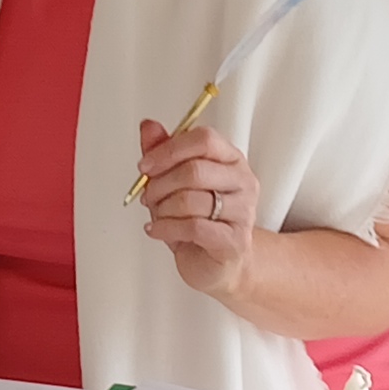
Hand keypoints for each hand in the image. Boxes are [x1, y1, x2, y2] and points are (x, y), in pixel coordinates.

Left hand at [137, 118, 259, 299]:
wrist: (219, 263)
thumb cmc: (198, 220)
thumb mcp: (175, 183)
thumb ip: (162, 152)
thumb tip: (148, 127)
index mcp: (230, 159)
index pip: (204, 140)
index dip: (169, 150)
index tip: (146, 165)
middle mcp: (242, 181)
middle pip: (195, 170)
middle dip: (160, 185)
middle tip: (148, 196)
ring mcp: (243, 211)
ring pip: (190, 201)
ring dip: (162, 209)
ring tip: (156, 216)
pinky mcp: (235, 240)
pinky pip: (193, 228)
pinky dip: (166, 229)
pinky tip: (157, 230)